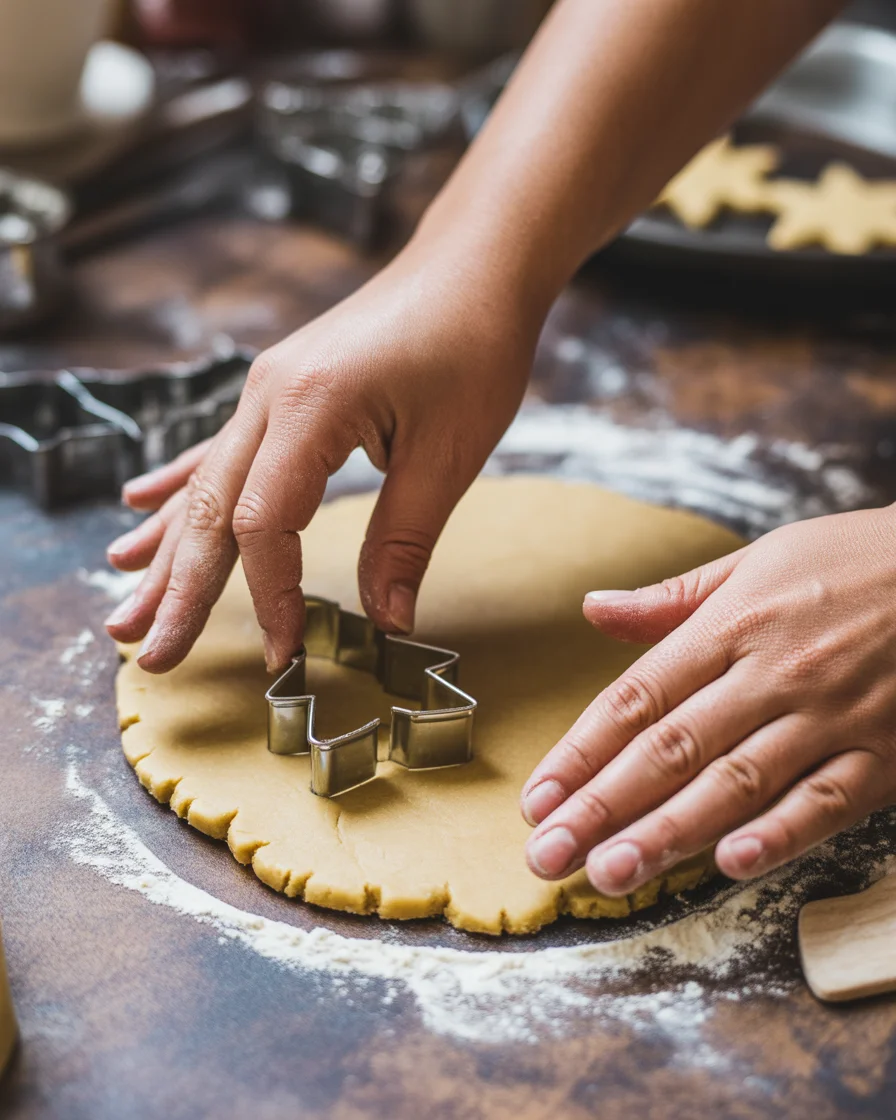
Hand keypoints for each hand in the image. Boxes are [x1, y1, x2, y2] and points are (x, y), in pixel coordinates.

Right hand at [104, 238, 540, 671]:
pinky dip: (180, 488)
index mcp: (309, 407)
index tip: (284, 653)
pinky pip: (219, 450)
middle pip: (211, 509)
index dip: (269, 594)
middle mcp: (269, 396)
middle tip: (152, 652)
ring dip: (167, 548)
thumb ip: (405, 540)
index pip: (263, 524)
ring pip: (204, 483)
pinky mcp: (281, 389)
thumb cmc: (472, 345)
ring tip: (124, 603)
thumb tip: (387, 622)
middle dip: (179, 587)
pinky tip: (138, 508)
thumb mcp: (450, 453)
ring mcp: (266, 389)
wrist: (472, 265)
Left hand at [521, 507, 895, 892]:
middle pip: (671, 749)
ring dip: (669, 833)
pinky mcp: (886, 753)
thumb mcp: (756, 562)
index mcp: (732, 625)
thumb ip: (671, 599)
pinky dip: (780, 834)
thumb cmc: (850, 563)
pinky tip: (729, 865)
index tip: (538, 798)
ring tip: (610, 873)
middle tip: (548, 856)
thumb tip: (592, 609)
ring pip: (737, 782)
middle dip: (602, 807)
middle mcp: (773, 672)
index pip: (638, 698)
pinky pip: (826, 800)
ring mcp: (832, 715)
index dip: (582, 752)